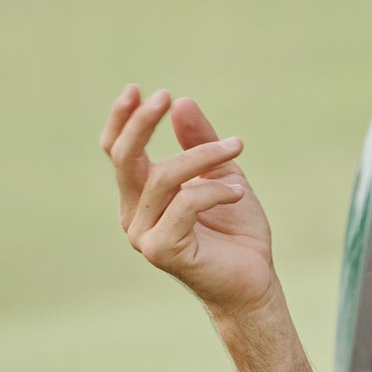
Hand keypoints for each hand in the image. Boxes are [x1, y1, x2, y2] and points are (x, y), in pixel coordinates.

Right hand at [102, 85, 275, 320]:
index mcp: (140, 196)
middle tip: (165, 96)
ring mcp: (144, 235)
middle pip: (125, 159)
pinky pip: (183, 204)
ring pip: (162, 177)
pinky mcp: (161, 251)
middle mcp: (133, 215)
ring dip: (203, 156)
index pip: (117, 153)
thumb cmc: (236, 231)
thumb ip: (200, 141)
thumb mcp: (220, 173)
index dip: (121, 120)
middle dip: (142, 123)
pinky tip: (235, 192)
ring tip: (237, 148)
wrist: (255, 281)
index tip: (138, 89)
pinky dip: (213, 190)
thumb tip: (181, 103)